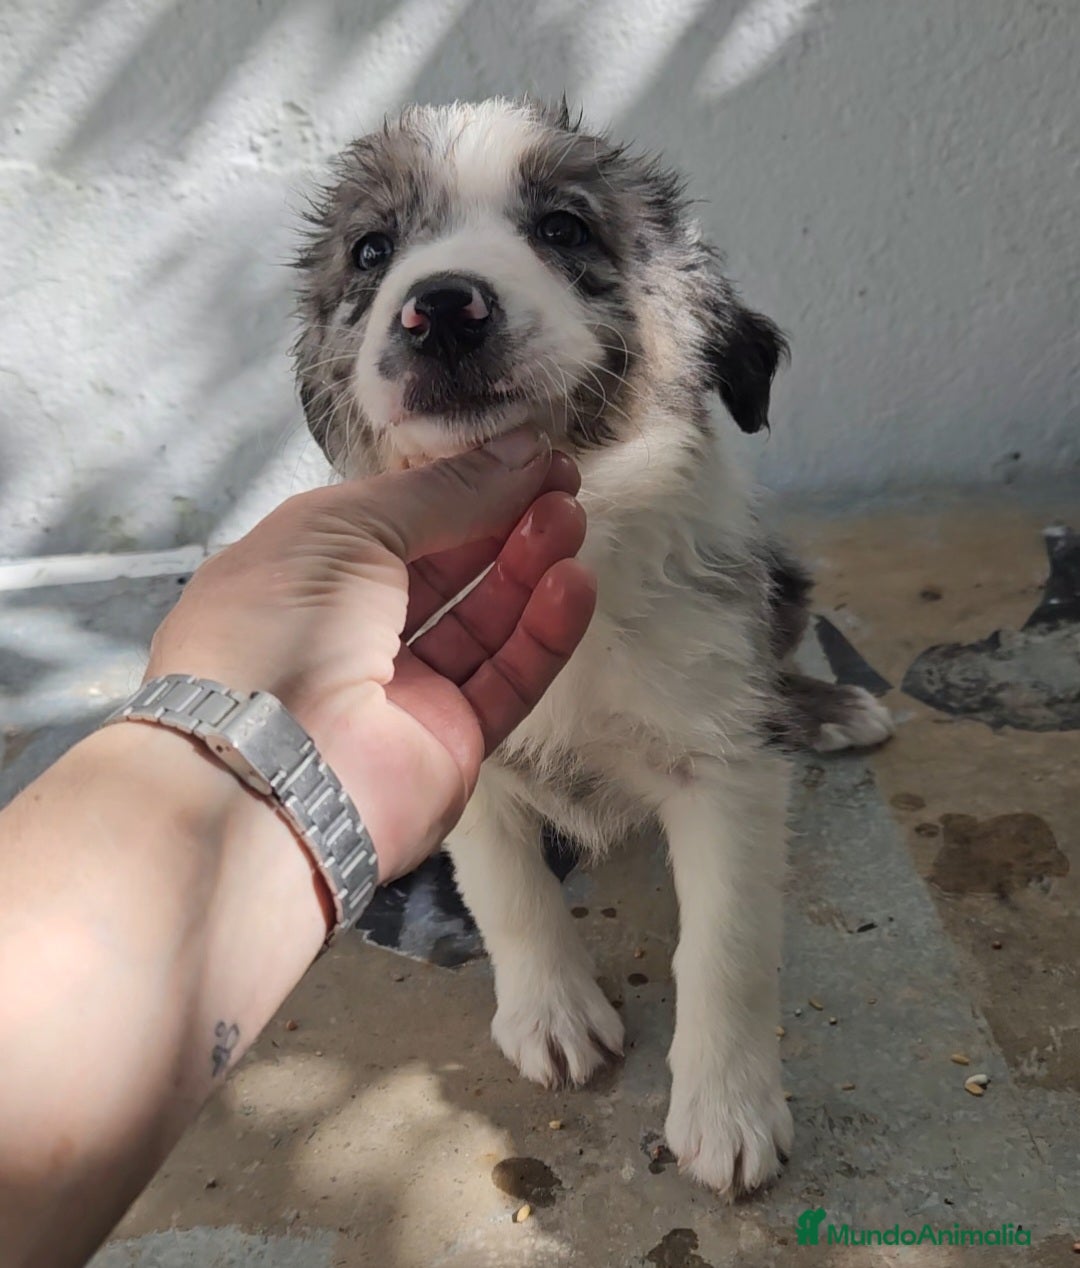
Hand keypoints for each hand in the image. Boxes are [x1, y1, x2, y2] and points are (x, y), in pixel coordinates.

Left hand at [146, 427, 594, 880]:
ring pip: (483, 620)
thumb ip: (443, 491)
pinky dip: (542, 633)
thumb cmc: (281, 624)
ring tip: (571, 521)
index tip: (529, 456)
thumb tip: (524, 451)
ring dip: (529, 568)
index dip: (464, 483)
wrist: (265, 774)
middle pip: (448, 565)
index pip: (400, 517)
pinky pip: (506, 679)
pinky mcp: (450, 742)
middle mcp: (353, 626)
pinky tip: (573, 586)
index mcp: (310, 568)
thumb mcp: (348, 529)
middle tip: (564, 484)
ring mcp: (403, 690)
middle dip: (505, 519)